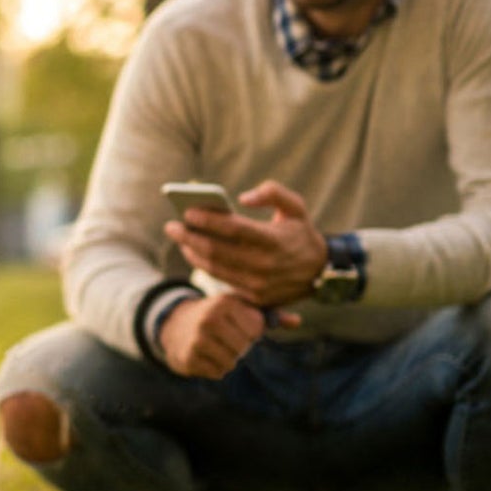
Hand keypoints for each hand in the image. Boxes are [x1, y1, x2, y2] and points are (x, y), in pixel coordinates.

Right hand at [159, 293, 300, 378]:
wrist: (175, 326)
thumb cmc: (218, 316)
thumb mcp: (240, 308)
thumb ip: (270, 315)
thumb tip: (298, 322)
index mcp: (224, 302)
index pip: (256, 329)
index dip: (250, 331)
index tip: (237, 325)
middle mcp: (209, 318)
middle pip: (244, 347)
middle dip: (239, 347)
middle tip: (226, 339)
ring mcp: (197, 339)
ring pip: (232, 362)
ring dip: (228, 359)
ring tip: (216, 347)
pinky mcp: (189, 357)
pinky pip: (218, 373)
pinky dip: (216, 368)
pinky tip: (206, 356)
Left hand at [162, 179, 326, 306]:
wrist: (320, 273)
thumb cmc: (301, 233)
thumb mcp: (296, 207)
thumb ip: (272, 193)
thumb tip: (243, 198)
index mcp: (273, 240)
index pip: (232, 229)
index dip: (207, 220)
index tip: (187, 212)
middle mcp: (264, 264)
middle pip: (215, 250)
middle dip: (188, 237)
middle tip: (171, 226)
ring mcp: (257, 284)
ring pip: (214, 268)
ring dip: (191, 252)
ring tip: (180, 239)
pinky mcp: (253, 297)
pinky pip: (221, 280)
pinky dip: (203, 266)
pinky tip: (193, 253)